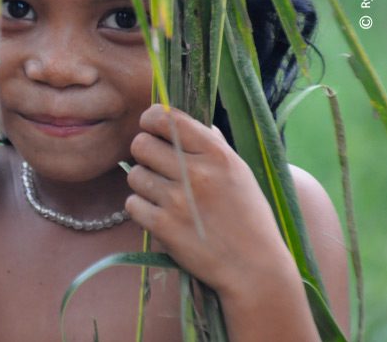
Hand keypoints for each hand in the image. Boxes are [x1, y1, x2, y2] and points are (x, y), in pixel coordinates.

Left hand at [124, 104, 295, 296]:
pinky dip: (140, 208)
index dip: (151, 118)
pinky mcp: (163, 226)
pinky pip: (132, 203)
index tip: (151, 126)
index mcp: (217, 154)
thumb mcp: (240, 173)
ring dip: (143, 182)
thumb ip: (214, 145)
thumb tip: (192, 123)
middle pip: (140, 144)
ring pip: (134, 174)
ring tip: (163, 194)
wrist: (254, 268)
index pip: (167, 118)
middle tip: (156, 165)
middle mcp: (196, 173)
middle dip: (144, 152)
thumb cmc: (249, 218)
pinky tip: (159, 213)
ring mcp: (177, 200)